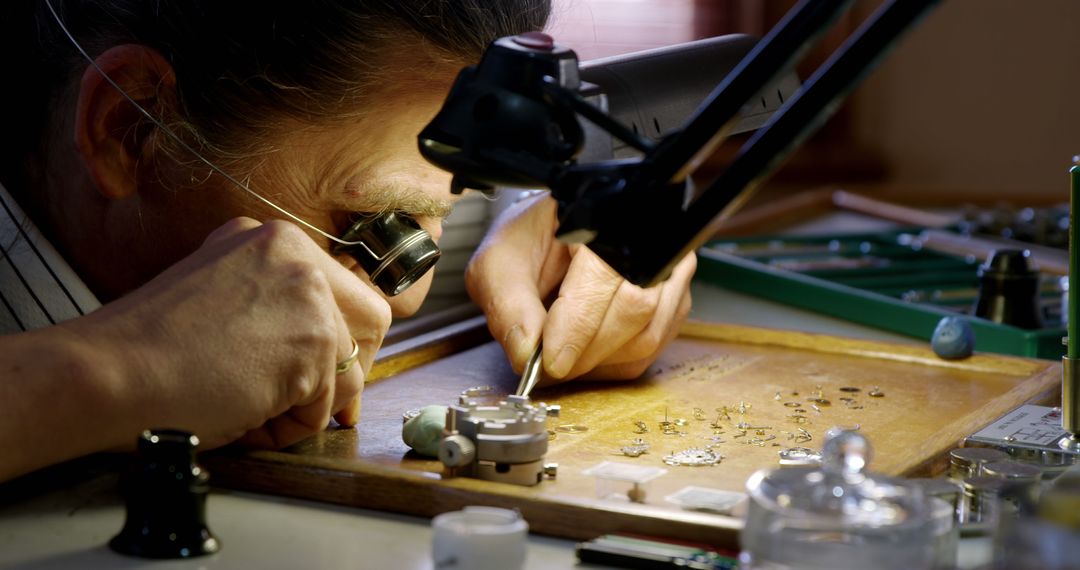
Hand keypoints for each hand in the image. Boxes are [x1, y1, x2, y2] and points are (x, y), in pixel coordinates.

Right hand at [69, 217, 389, 449]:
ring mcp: (309, 293)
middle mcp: (297, 252)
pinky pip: (326, 405)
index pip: (344, 293)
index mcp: (271, 239)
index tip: (324, 376)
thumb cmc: (150, 352)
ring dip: (307, 404)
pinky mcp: (314, 340)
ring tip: (250, 409)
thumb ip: (275, 307)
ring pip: (350, 371)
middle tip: (312, 402)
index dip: (341, 342)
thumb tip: (333, 351)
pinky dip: (291, 426)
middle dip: (349, 370)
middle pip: (371, 321)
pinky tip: (244, 413)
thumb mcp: (224, 300)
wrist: (108, 373)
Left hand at [466, 195, 694, 381]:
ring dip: (600, 361)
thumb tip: (526, 353)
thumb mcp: (501, 261)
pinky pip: (651, 350)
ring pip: (647, 336)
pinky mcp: (672, 301)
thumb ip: (509, 304)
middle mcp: (649, 240)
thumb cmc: (531, 240)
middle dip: (587, 351)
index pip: (605, 277)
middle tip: (550, 366)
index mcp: (605, 217)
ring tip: (564, 355)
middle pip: (635, 310)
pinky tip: (586, 352)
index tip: (551, 361)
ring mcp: (669, 270)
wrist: (555, 233)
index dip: (578, 326)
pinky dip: (613, 363)